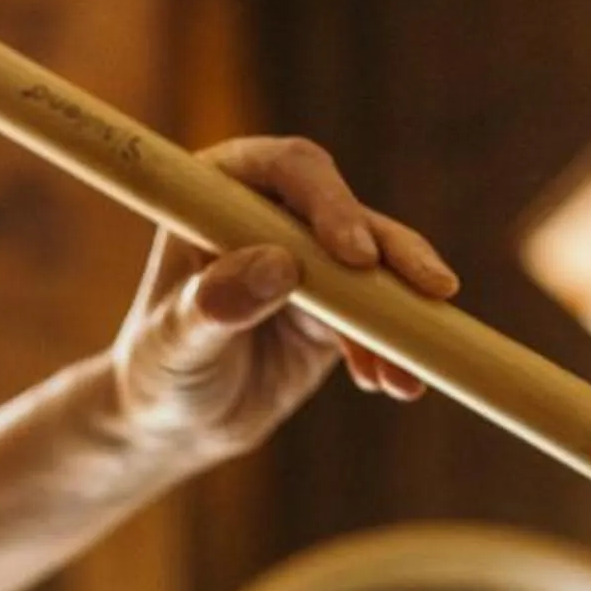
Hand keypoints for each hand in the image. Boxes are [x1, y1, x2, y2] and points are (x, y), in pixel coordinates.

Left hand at [107, 135, 459, 465]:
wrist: (177, 420)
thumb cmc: (159, 370)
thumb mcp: (174, 343)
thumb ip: (213, 304)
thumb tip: (276, 266)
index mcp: (222, 191)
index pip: (288, 170)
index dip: (330, 203)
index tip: (355, 256)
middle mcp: (273, 212)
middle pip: (350, 213)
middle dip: (393, 254)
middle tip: (431, 291)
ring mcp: (313, 258)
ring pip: (377, 268)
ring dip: (401, 316)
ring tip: (407, 372)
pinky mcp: (340, 305)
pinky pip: (381, 318)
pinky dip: (392, 351)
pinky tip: (394, 384)